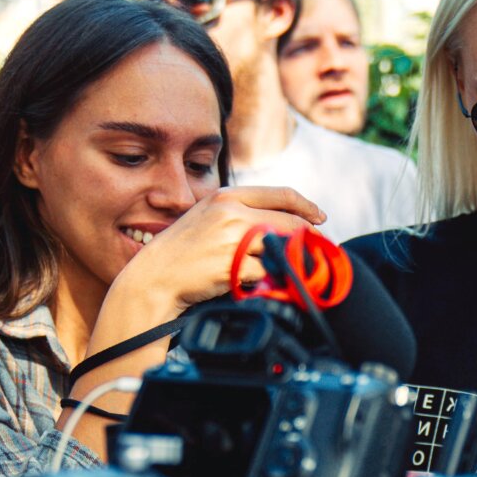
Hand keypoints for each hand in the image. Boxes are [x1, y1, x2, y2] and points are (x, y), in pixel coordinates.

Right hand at [112, 184, 325, 318]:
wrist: (155, 277)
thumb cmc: (184, 252)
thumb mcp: (209, 219)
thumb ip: (241, 215)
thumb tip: (283, 223)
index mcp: (227, 196)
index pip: (281, 194)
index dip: (306, 206)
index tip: (320, 218)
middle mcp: (231, 212)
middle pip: (288, 221)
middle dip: (306, 238)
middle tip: (316, 250)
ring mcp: (233, 238)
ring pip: (281, 246)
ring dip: (289, 260)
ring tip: (290, 268)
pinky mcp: (234, 264)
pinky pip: (266, 271)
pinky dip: (268, 278)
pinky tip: (259, 282)